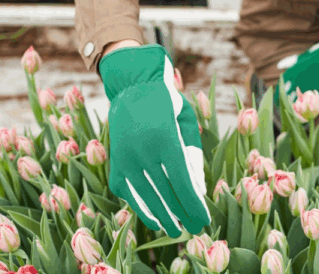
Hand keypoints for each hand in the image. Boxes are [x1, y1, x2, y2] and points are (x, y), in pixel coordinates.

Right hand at [99, 44, 211, 236]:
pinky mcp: (114, 160)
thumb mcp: (188, 122)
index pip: (182, 181)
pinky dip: (139, 206)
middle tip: (195, 230)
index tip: (204, 221)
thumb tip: (197, 190)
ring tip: (175, 230)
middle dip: (181, 214)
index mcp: (165, 137)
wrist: (132, 86)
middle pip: (164, 192)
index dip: (193, 205)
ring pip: (144, 195)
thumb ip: (193, 154)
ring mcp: (125, 156)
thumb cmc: (168, 104)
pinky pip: (125, 190)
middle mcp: (142, 148)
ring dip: (161, 216)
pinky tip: (153, 219)